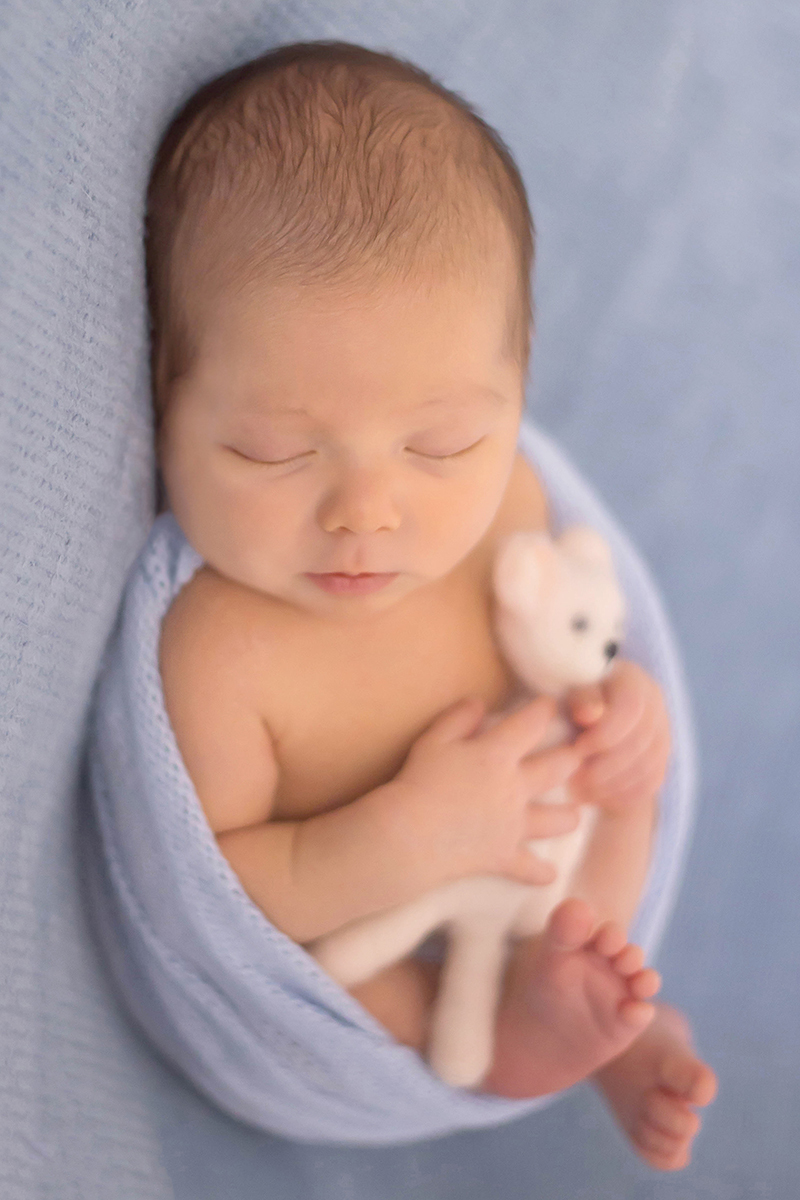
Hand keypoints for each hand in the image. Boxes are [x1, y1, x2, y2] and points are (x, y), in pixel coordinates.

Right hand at [393, 695, 582, 886]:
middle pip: (559, 768)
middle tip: (575, 756)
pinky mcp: (504, 857)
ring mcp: (514, 825)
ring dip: (568, 816)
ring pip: (558, 820)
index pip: (532, 724)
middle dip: (571, 758)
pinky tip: (548, 874)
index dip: (544, 710)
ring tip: (572, 815)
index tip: (549, 705)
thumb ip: (458, 718)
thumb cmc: (418, 782)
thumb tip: (479, 703)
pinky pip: (531, 869)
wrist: (410, 834)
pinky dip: (540, 873)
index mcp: (498, 755)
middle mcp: (515, 788)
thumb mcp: (433, 740)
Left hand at [566, 660, 669, 813]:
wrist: (580, 714)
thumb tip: (590, 714)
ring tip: (578, 791)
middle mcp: (654, 703)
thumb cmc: (567, 698)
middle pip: (640, 742)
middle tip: (573, 779)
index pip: (631, 708)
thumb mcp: (568, 692)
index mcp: (632, 679)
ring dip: (610, 784)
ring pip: (646, 766)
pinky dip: (622, 795)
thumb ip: (581, 699)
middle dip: (604, 766)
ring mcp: (662, 732)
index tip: (577, 749)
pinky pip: (650, 783)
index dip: (605, 733)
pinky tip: (595, 797)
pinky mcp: (660, 759)